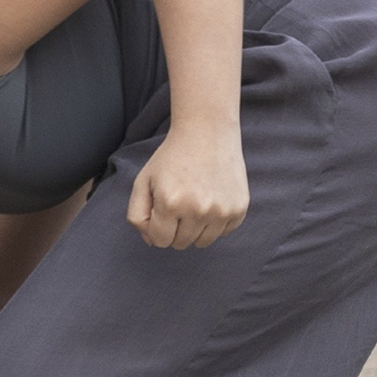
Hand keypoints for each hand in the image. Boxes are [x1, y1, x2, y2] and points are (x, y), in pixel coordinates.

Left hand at [126, 124, 248, 248]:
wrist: (207, 132)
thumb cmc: (171, 158)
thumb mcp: (143, 182)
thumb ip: (137, 215)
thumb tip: (152, 242)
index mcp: (170, 204)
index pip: (160, 241)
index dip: (157, 228)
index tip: (161, 209)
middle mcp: (198, 210)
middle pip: (181, 243)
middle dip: (175, 229)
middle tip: (178, 202)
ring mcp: (222, 211)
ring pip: (202, 242)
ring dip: (195, 229)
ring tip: (194, 203)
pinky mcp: (239, 208)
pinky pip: (223, 232)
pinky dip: (215, 223)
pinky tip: (211, 200)